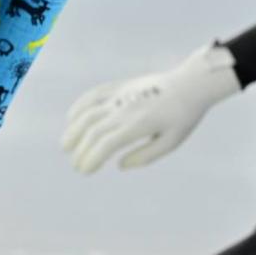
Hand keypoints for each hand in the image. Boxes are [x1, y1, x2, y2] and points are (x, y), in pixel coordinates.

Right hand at [62, 44, 240, 173]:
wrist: (189, 84)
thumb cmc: (183, 117)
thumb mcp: (170, 142)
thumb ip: (144, 156)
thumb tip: (119, 165)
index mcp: (139, 125)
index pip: (106, 144)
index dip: (91, 158)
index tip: (85, 170)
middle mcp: (125, 109)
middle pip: (93, 131)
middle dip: (81, 150)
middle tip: (77, 166)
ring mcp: (120, 95)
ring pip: (88, 112)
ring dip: (73, 130)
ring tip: (66, 146)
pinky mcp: (119, 86)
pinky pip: (93, 95)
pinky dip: (79, 106)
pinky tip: (71, 118)